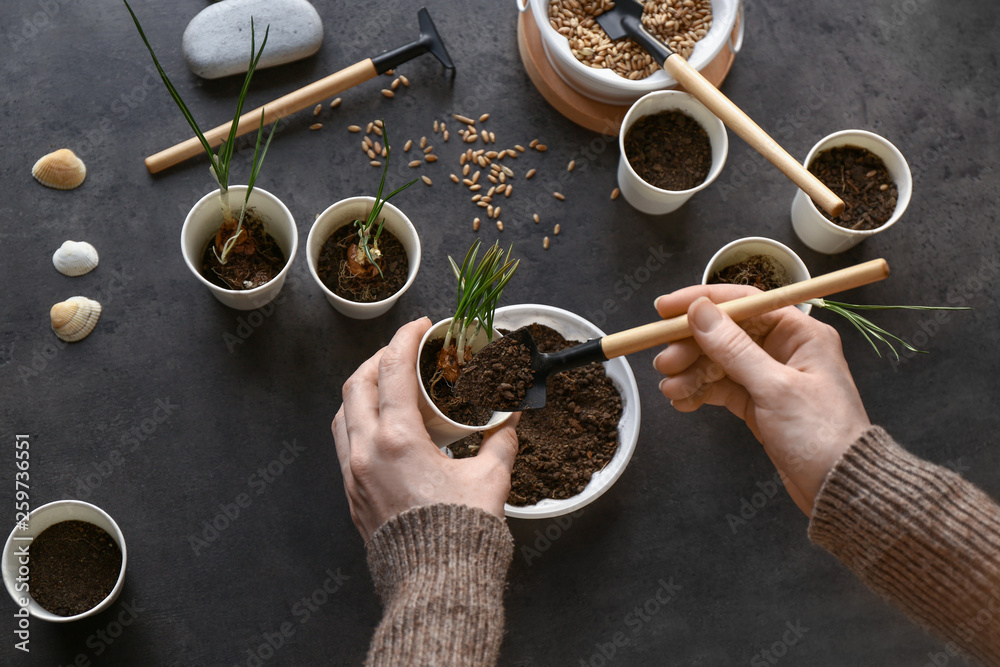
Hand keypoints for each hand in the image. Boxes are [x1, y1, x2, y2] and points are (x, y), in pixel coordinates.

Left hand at [333, 317, 519, 540]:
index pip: (391, 371)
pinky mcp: (353, 496)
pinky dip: (359, 423)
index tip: (420, 327)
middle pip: (356, 385)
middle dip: (378, 359)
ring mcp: (355, 476)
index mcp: (398, 441)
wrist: (435, 585)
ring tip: (389, 386)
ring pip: (343, 415)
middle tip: (403, 353)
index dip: (404, 340)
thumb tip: (510, 421)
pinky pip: (345, 446)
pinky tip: (383, 427)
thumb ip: (501, 442)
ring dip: (362, 391)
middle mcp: (367, 453)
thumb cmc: (460, 536)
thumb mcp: (491, 480)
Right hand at [653, 285, 870, 515]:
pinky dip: (700, 392)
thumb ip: (733, 348)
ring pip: (719, 362)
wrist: (840, 489)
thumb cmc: (821, 435)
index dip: (703, 302)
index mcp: (800, 334)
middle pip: (726, 334)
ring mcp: (770, 378)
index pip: (745, 303)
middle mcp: (785, 350)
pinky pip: (721, 388)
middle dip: (691, 346)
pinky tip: (682, 401)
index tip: (666, 310)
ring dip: (691, 372)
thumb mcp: (774, 388)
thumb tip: (699, 312)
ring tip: (670, 389)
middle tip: (665, 362)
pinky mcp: (759, 404)